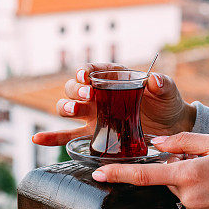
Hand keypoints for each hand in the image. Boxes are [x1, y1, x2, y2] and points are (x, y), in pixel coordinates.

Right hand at [31, 62, 196, 146]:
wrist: (171, 128)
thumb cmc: (167, 104)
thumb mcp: (167, 91)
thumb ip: (162, 84)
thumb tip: (153, 79)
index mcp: (113, 77)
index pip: (93, 69)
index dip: (85, 70)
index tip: (86, 76)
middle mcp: (98, 94)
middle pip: (74, 88)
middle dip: (75, 90)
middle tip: (86, 96)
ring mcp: (93, 114)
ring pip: (67, 108)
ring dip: (65, 108)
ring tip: (75, 112)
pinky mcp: (93, 134)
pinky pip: (67, 135)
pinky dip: (51, 137)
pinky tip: (37, 138)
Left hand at [91, 133, 208, 208]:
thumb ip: (183, 141)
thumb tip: (156, 143)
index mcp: (189, 175)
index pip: (144, 175)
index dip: (118, 174)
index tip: (96, 173)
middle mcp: (189, 198)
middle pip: (170, 180)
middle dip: (180, 169)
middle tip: (208, 162)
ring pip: (183, 194)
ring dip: (193, 184)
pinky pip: (194, 208)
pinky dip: (203, 198)